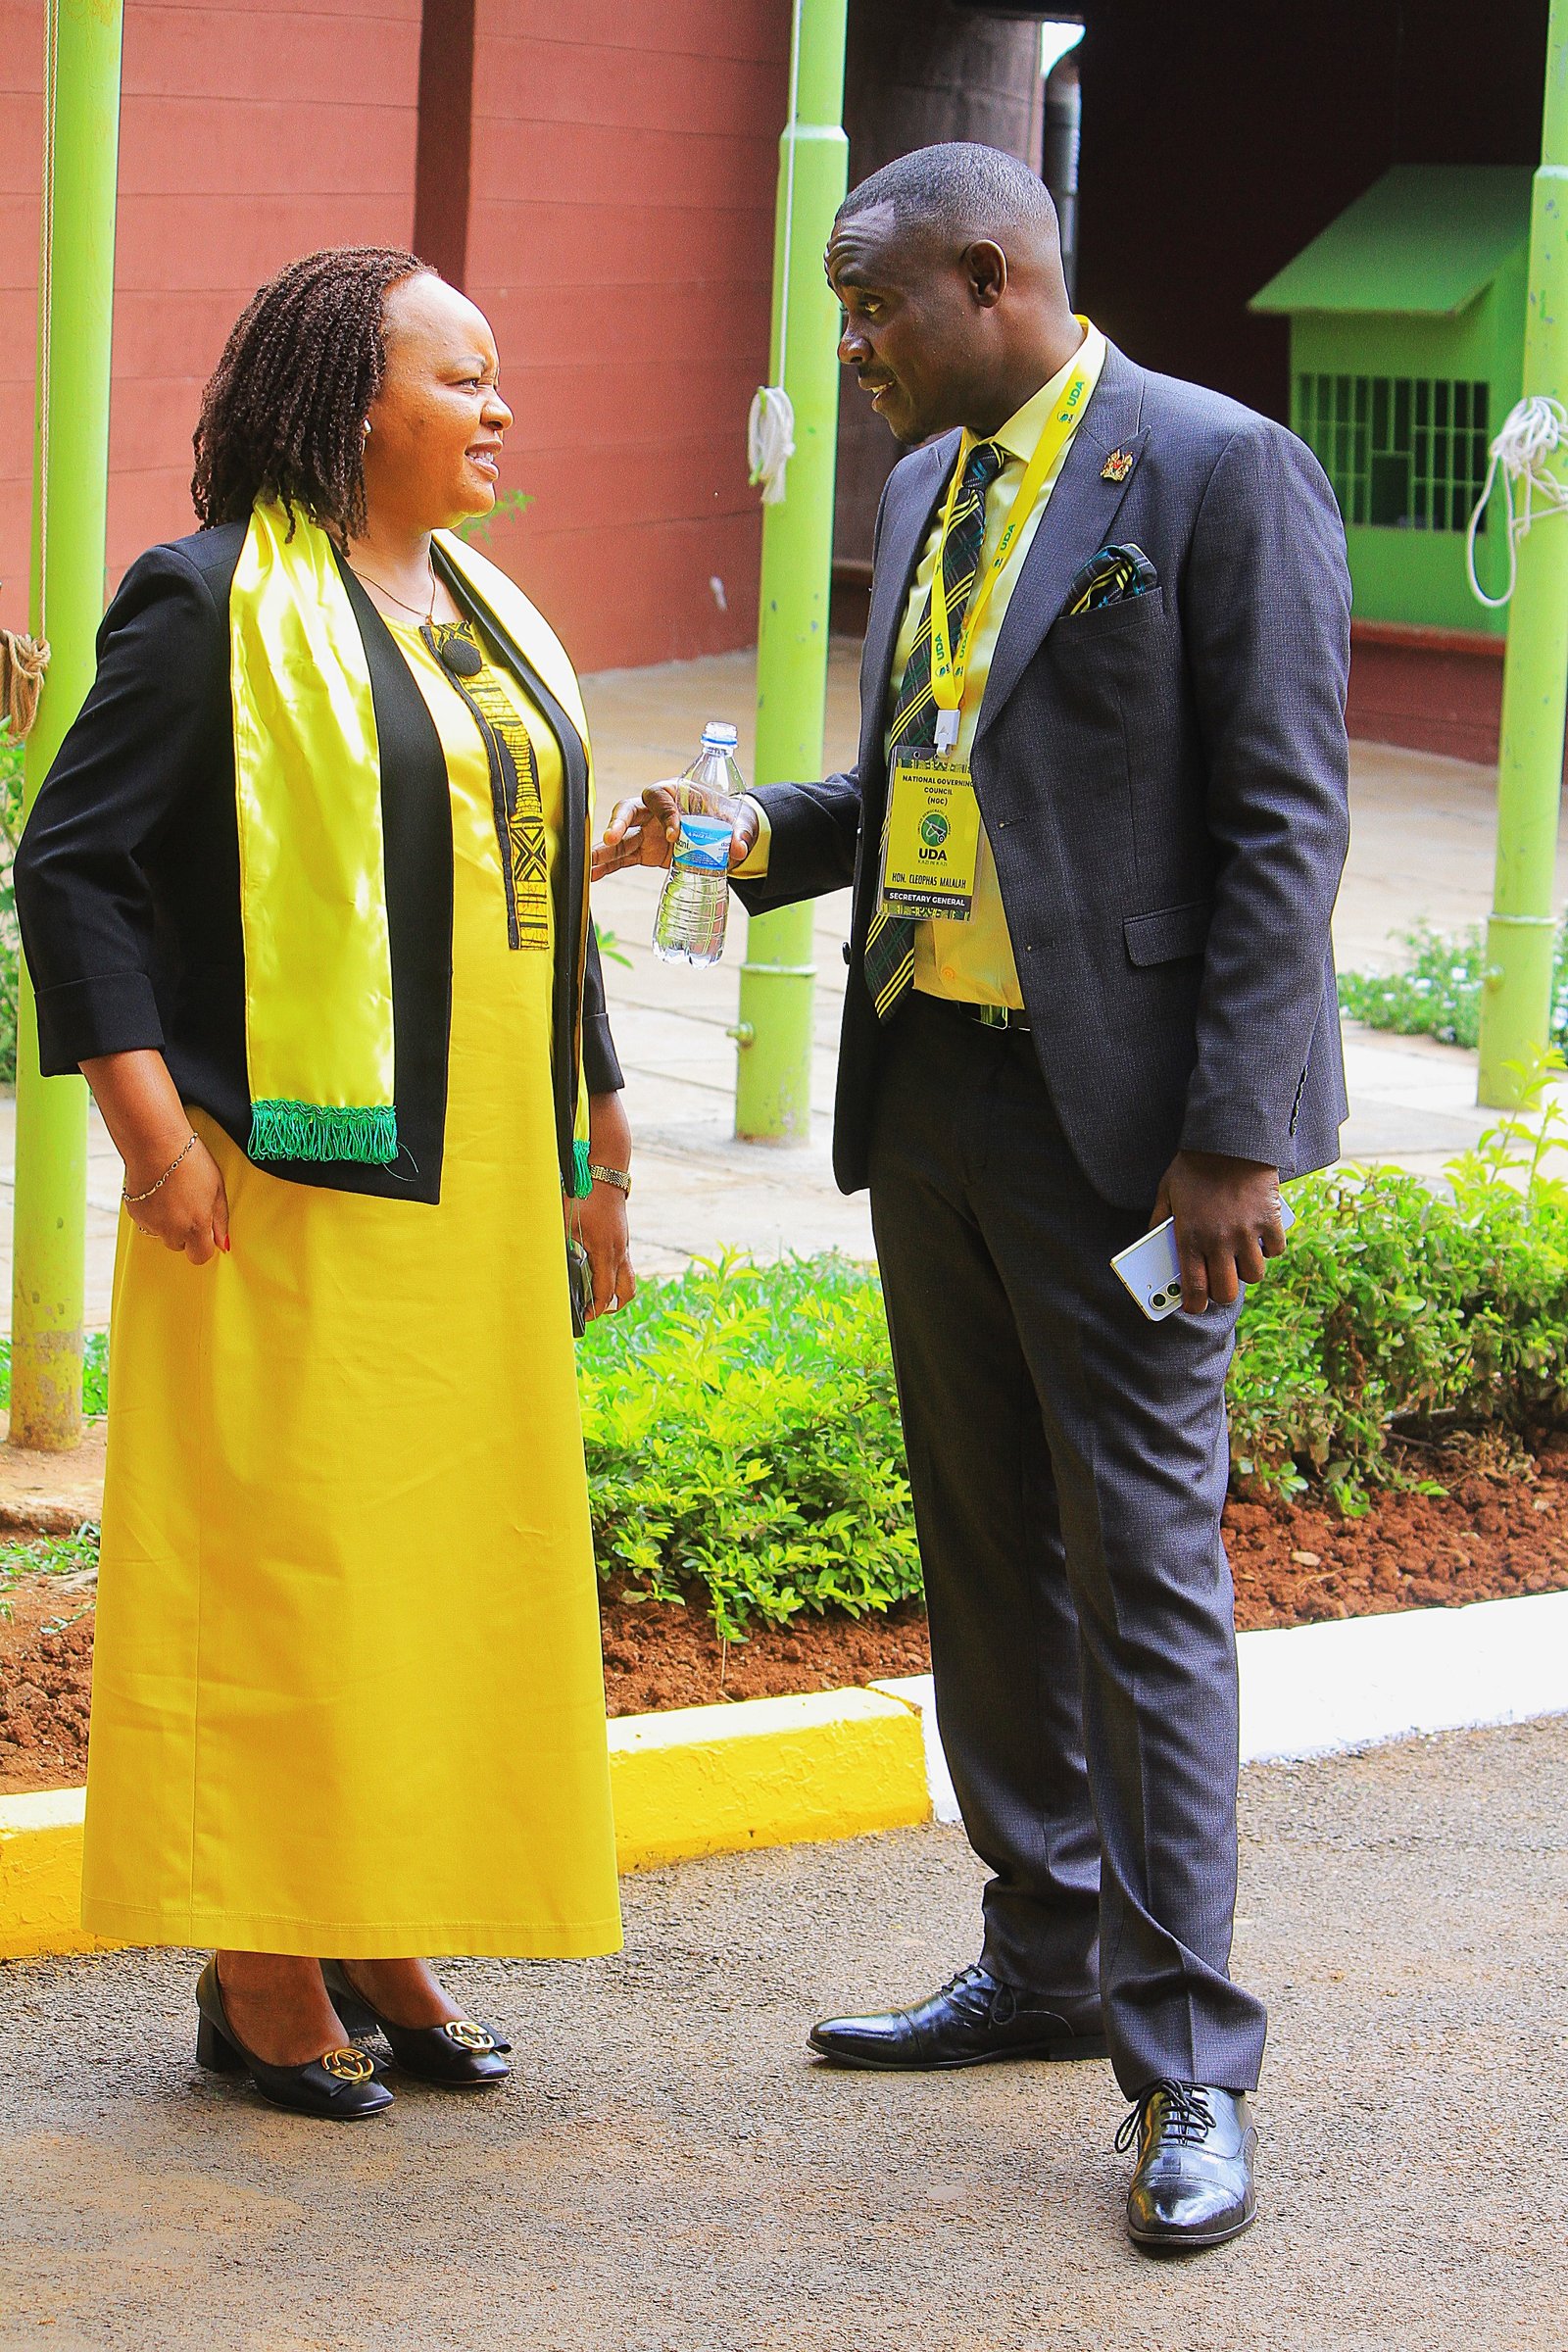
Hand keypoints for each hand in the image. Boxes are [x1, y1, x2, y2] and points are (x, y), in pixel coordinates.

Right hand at [124, 1133, 230, 1264]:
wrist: (155, 1143)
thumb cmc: (189, 1160)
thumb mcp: (218, 1189)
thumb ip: (220, 1220)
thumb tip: (223, 1244)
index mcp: (195, 1227)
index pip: (200, 1257)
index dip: (204, 1244)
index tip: (204, 1231)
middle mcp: (171, 1230)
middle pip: (180, 1245)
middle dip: (185, 1232)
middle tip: (187, 1204)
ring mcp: (150, 1223)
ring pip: (162, 1234)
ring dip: (167, 1223)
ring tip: (172, 1195)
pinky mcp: (135, 1213)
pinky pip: (146, 1222)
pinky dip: (152, 1212)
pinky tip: (158, 1192)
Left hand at [569, 1090, 635, 1318]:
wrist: (606, 1170)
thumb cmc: (582, 1192)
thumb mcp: (562, 1217)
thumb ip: (555, 1240)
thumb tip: (538, 1261)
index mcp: (605, 1250)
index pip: (606, 1291)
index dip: (596, 1309)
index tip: (584, 1316)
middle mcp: (619, 1251)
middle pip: (625, 1292)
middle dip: (611, 1306)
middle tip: (592, 1310)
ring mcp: (624, 1244)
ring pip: (629, 1279)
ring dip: (616, 1292)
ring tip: (597, 1297)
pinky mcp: (623, 1237)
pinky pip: (624, 1265)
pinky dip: (613, 1275)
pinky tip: (594, 1270)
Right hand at [592, 782, 758, 880]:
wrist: (724, 833)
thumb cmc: (724, 818)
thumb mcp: (736, 821)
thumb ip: (737, 833)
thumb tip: (739, 848)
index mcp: (674, 792)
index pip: (661, 798)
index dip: (665, 814)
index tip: (675, 834)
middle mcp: (653, 809)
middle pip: (629, 810)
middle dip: (619, 822)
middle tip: (613, 837)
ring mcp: (646, 831)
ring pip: (620, 838)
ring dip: (605, 850)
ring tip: (588, 863)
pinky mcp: (643, 851)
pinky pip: (622, 858)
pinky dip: (607, 866)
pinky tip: (593, 875)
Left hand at [1150, 1150, 1283, 1314]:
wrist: (1229, 1140)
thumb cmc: (1194, 1165)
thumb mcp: (1166, 1191)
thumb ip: (1160, 1219)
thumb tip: (1155, 1239)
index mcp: (1189, 1238)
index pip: (1194, 1288)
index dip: (1195, 1304)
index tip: (1196, 1307)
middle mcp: (1218, 1242)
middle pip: (1226, 1291)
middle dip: (1223, 1292)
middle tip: (1221, 1282)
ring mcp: (1246, 1233)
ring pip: (1254, 1275)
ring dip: (1247, 1270)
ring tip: (1241, 1257)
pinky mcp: (1269, 1221)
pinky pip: (1275, 1250)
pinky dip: (1269, 1248)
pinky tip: (1261, 1238)